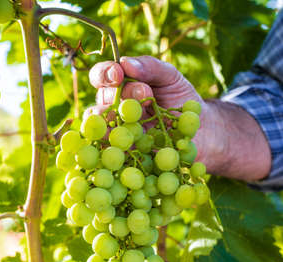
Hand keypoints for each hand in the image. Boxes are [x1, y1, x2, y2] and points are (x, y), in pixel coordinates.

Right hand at [87, 56, 270, 180]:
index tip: (117, 73)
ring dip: (112, 122)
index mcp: (122, 88)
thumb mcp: (172, 78)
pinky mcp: (127, 156)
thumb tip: (126, 62)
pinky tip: (128, 144)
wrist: (203, 134)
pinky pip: (112, 152)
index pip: (102, 77)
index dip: (105, 74)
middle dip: (121, 95)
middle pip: (102, 101)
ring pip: (101, 128)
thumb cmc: (184, 102)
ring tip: (131, 120)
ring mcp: (119, 134)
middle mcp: (114, 110)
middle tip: (147, 94)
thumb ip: (151, 67)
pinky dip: (116, 148)